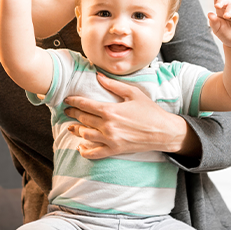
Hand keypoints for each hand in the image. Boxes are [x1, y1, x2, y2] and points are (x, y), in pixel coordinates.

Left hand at [64, 75, 191, 158]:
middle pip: (83, 119)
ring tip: (71, 126)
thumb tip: (98, 76)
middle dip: (73, 113)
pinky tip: (80, 147)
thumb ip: (113, 85)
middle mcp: (107, 126)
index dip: (74, 101)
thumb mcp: (133, 93)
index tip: (67, 100)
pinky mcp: (115, 150)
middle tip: (67, 110)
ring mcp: (110, 140)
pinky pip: (95, 153)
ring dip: (76, 130)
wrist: (163, 131)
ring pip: (85, 135)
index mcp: (110, 110)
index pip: (85, 105)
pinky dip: (85, 151)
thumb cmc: (150, 111)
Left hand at [206, 0, 230, 48]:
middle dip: (221, 1)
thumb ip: (213, 22)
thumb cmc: (225, 34)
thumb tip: (209, 13)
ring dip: (229, 10)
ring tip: (226, 16)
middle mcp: (229, 9)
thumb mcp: (217, 29)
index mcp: (221, 10)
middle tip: (217, 6)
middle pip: (226, 0)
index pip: (218, 0)